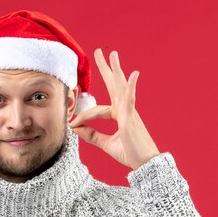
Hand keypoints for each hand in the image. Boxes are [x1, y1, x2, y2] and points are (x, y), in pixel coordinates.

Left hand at [69, 48, 159, 169]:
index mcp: (119, 115)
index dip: (83, 116)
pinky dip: (131, 87)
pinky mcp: (131, 118)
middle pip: (113, 85)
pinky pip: (130, 100)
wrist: (146, 165)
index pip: (98, 110)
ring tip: (113, 54)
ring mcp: (129, 112)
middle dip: (106, 69)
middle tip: (100, 52)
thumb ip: (92, 135)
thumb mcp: (106, 144)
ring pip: (121, 87)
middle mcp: (124, 110)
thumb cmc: (131, 154)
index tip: (71, 123)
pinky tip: (133, 74)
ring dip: (116, 70)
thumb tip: (76, 129)